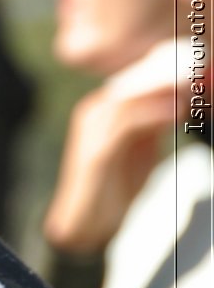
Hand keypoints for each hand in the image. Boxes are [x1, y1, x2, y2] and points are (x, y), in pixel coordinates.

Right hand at [43, 41, 184, 254]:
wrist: (87, 222)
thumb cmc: (114, 188)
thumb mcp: (141, 148)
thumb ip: (154, 123)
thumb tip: (182, 100)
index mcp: (106, 109)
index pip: (139, 80)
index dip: (167, 70)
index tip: (199, 64)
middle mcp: (95, 112)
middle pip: (135, 82)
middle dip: (168, 73)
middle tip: (200, 65)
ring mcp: (91, 129)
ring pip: (131, 97)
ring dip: (165, 89)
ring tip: (194, 83)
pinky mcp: (95, 150)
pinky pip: (128, 122)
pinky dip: (155, 113)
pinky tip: (180, 109)